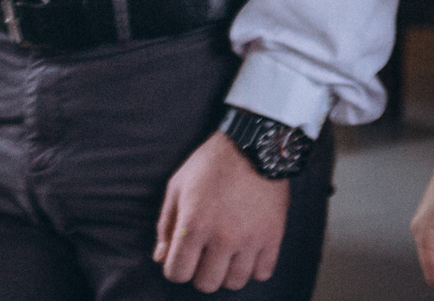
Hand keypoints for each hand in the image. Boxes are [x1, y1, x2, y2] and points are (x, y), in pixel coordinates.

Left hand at [156, 131, 289, 290]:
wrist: (251, 149)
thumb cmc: (208, 166)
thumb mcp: (176, 188)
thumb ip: (165, 225)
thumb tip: (160, 257)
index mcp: (193, 225)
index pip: (178, 272)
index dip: (174, 270)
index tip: (178, 260)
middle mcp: (222, 238)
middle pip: (207, 283)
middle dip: (199, 274)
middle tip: (201, 257)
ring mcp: (251, 241)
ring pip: (235, 282)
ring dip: (226, 273)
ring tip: (223, 255)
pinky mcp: (273, 239)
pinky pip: (263, 274)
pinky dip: (252, 269)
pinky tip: (245, 253)